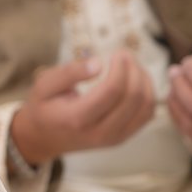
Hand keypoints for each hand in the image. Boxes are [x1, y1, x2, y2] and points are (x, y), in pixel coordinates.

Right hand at [7, 52, 154, 168]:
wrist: (44, 139)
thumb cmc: (43, 107)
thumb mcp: (44, 85)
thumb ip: (69, 72)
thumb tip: (98, 63)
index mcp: (78, 118)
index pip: (112, 91)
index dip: (121, 67)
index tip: (117, 53)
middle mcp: (99, 132)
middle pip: (133, 98)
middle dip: (134, 70)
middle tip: (124, 55)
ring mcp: (114, 138)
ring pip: (145, 106)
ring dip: (144, 81)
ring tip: (131, 66)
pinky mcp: (122, 138)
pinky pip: (147, 115)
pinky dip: (148, 94)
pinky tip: (136, 81)